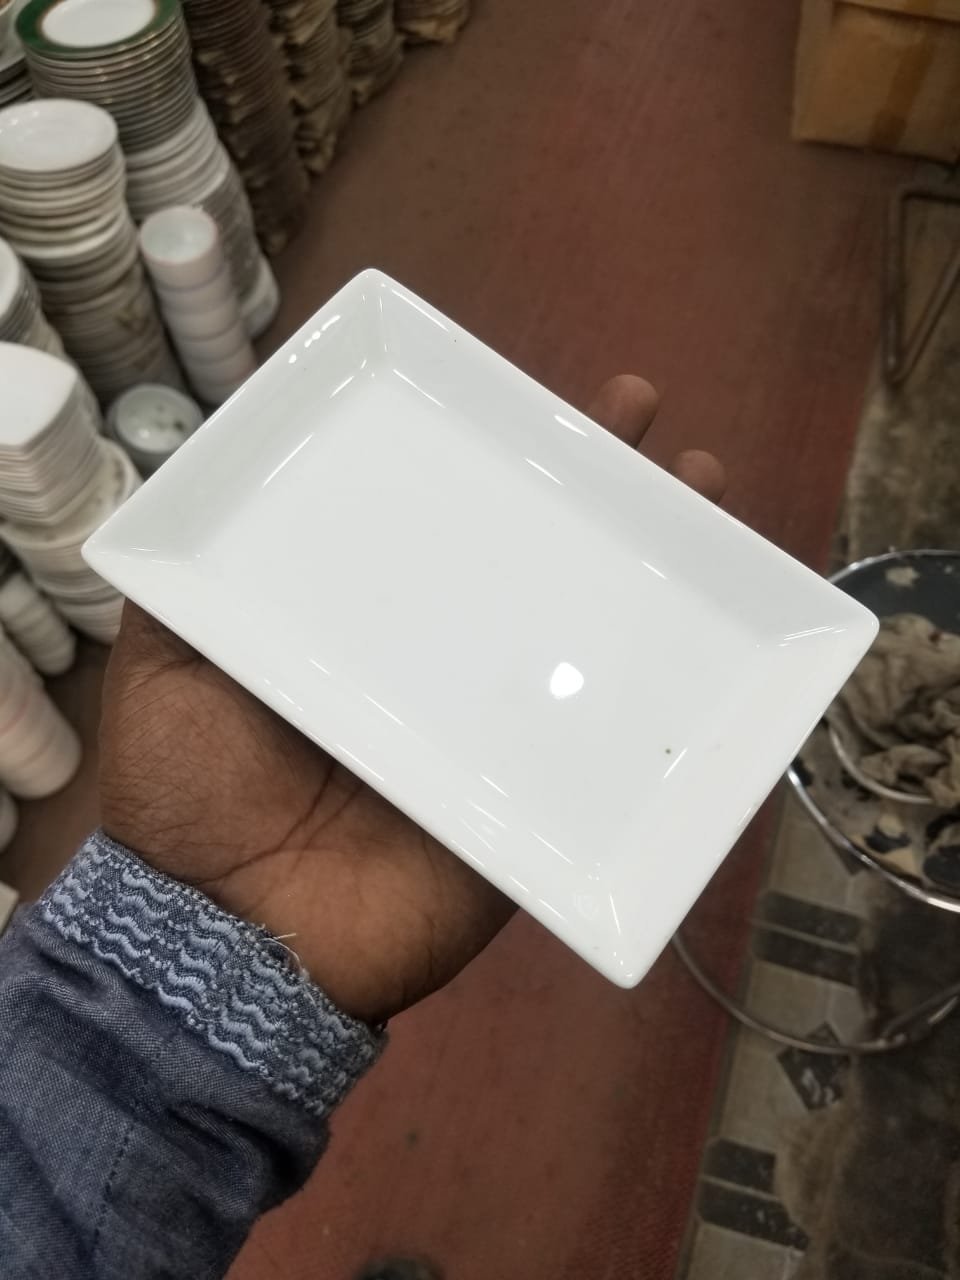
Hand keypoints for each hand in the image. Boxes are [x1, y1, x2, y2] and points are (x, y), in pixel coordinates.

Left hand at [99, 376, 724, 1023]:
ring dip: (646, 565)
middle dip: (587, 484)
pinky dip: (658, 699)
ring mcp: (490, 734)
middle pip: (524, 563)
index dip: (481, 459)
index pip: (436, 525)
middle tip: (638, 412)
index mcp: (363, 627)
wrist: (225, 936)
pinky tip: (713, 637)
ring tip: (703, 486)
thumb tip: (217, 485)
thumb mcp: (166, 665)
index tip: (522, 395)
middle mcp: (436, 666)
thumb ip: (192, 587)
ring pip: (579, 637)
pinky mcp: (528, 803)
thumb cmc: (190, 794)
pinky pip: (600, 748)